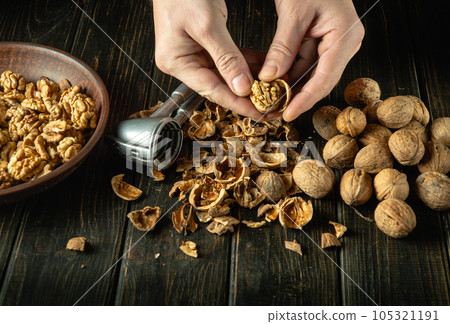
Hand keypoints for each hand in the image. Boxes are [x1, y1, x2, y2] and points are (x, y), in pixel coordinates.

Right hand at [153, 0, 264, 119]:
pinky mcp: (206, 43)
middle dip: (247, 94)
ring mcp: (195, 52)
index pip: (211, 90)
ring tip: (274, 87)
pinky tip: (265, 67)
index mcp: (176, 61)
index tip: (258, 112)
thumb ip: (226, 57)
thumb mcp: (207, 25)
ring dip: (250, 79)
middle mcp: (184, 61)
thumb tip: (242, 86)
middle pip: (220, 85)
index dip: (237, 103)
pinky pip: (229, 58)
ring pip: (227, 73)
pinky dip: (247, 62)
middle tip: (271, 103)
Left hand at [259, 0, 364, 120]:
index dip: (305, 99)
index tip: (288, 114)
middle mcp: (345, 43)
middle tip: (276, 112)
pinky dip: (292, 72)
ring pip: (313, 74)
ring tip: (272, 100)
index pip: (325, 78)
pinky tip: (276, 82)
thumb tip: (270, 77)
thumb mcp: (293, 13)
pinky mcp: (325, 41)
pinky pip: (308, 63)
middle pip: (321, 80)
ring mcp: (336, 43)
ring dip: (293, 87)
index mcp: (345, 36)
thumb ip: (283, 47)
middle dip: (298, 97)